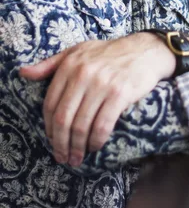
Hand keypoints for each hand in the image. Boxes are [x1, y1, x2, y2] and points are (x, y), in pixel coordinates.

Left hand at [19, 33, 174, 166]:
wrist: (146, 50)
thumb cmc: (110, 53)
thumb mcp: (79, 51)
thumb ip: (51, 64)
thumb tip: (23, 73)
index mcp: (70, 65)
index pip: (50, 104)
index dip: (48, 128)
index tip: (52, 141)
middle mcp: (84, 74)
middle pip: (64, 118)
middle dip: (61, 143)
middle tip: (63, 157)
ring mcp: (102, 84)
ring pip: (82, 125)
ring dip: (78, 147)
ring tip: (78, 157)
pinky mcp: (120, 94)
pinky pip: (103, 124)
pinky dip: (97, 140)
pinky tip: (96, 146)